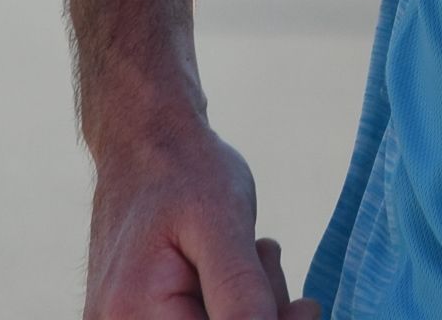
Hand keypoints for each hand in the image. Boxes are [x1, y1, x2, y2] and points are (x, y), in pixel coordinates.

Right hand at [84, 117, 318, 319]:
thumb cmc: (184, 171)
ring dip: (252, 303)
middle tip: (266, 252)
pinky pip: (203, 319)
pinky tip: (232, 262)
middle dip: (262, 311)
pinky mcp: (139, 316)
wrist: (144, 139)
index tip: (306, 306)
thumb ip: (240, 290)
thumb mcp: (223, 222)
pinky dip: (232, 300)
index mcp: (135, 314)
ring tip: (250, 248)